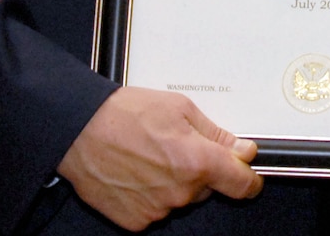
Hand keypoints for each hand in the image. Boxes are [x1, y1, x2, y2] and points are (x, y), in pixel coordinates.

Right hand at [57, 87, 262, 230]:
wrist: (80, 130)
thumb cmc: (124, 114)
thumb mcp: (180, 108)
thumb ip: (216, 134)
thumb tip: (241, 149)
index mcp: (197, 161)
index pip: (242, 184)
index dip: (249, 178)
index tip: (249, 175)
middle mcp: (180, 191)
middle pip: (207, 187)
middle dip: (200, 168)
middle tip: (175, 144)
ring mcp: (157, 210)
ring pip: (181, 197)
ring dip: (174, 181)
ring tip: (149, 154)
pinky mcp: (136, 221)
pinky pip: (157, 209)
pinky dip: (152, 194)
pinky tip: (137, 171)